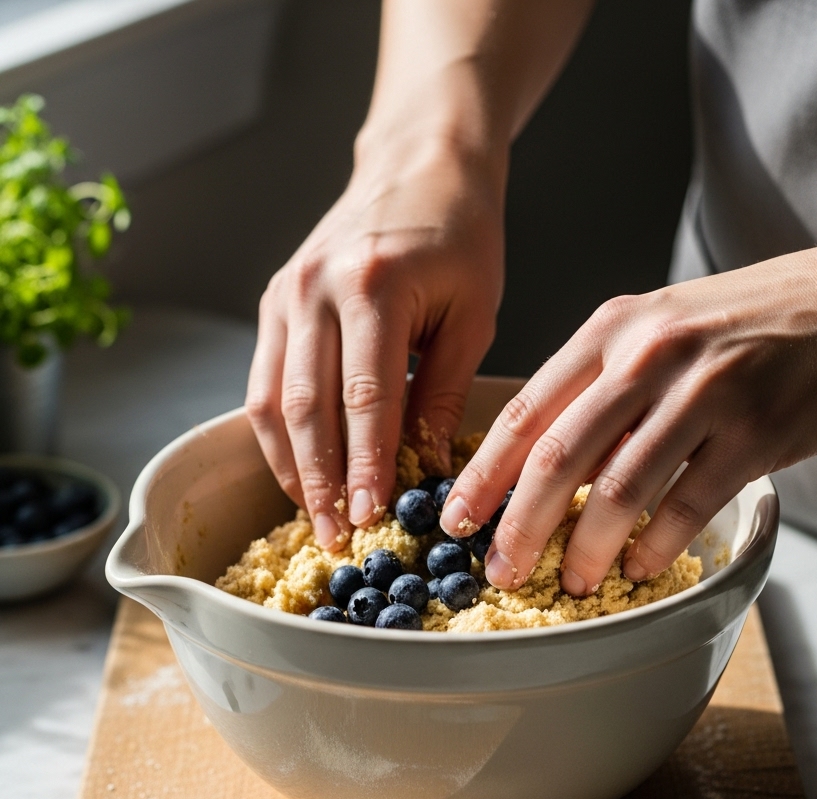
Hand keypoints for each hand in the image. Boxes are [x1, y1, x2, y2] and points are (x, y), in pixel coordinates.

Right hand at [244, 140, 503, 549]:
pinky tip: (302, 475)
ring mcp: (284, 296)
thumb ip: (443, 392)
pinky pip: (264, 384)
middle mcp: (314, 289)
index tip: (373, 519)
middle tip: (340, 538)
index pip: (363, 398)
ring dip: (292, 469)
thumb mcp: (473, 313)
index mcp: (371, 287)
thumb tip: (428, 469)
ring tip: (318, 520)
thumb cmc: (459, 235)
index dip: (366, 466)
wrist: (418, 164)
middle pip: (306, 409)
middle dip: (322, 482)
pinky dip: (280, 437)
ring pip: (272, 403)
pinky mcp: (273, 304)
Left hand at [440, 229, 816, 591]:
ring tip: (572, 583)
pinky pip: (687, 504)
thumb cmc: (747, 325)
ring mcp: (706, 391)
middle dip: (520, 526)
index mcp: (614, 329)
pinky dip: (654, 545)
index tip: (455, 520)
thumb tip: (544, 467)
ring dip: (586, 549)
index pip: (528, 411)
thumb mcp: (660, 330)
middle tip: (501, 571)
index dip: (484, 475)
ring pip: (620, 489)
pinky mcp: (755, 431)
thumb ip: (602, 387)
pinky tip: (637, 567)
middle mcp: (651, 355)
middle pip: (559, 456)